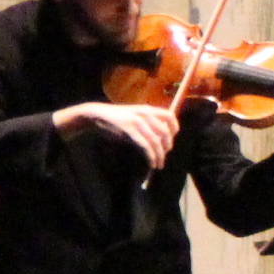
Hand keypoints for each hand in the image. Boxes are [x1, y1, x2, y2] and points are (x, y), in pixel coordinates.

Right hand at [56, 99, 177, 166]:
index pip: (169, 116)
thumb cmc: (117, 118)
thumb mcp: (135, 115)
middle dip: (167, 146)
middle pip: (165, 132)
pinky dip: (151, 156)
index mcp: (148, 109)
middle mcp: (145, 114)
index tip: (173, 138)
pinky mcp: (129, 131)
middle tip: (165, 155)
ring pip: (156, 141)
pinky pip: (145, 146)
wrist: (98, 114)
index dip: (175, 128)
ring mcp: (137, 122)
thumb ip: (148, 122)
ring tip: (159, 164)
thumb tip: (161, 137)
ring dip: (160, 155)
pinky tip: (152, 163)